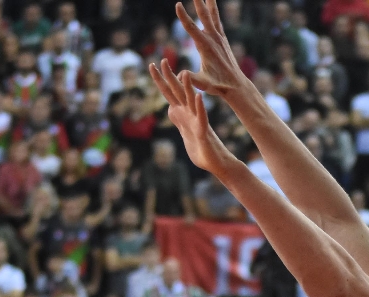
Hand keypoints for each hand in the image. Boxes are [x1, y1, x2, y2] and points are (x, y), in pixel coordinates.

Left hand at [149, 61, 234, 175]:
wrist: (217, 164)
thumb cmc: (201, 150)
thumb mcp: (184, 132)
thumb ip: (178, 119)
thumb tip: (170, 108)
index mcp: (183, 114)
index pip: (169, 94)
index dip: (160, 80)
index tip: (152, 65)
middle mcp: (190, 114)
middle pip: (177, 92)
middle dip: (169, 77)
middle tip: (162, 60)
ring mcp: (197, 121)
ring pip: (192, 101)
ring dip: (188, 87)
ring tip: (184, 72)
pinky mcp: (204, 131)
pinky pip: (202, 117)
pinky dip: (200, 107)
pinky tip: (199, 97)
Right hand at [174, 0, 246, 98]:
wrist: (236, 85)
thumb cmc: (218, 85)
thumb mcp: (203, 83)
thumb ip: (190, 78)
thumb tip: (179, 76)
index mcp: (205, 47)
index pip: (192, 28)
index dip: (184, 17)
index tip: (178, 5)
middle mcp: (213, 38)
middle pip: (204, 15)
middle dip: (198, 2)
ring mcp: (219, 37)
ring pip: (212, 14)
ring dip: (208, 2)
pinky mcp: (223, 39)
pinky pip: (217, 20)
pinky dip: (213, 11)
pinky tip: (211, 3)